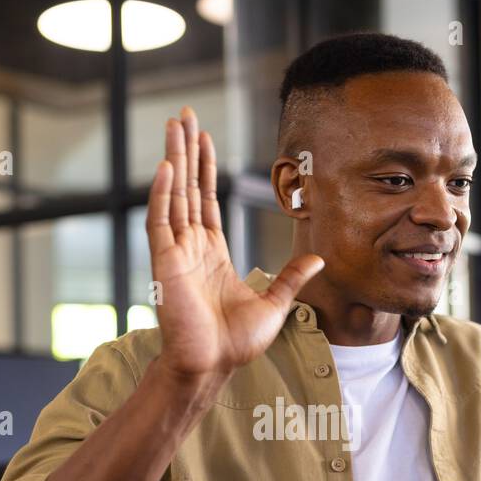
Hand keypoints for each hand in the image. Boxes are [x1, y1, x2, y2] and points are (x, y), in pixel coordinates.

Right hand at [146, 106, 323, 381]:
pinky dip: (162, 193)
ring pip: (173, 195)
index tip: (203, 138)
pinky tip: (166, 166)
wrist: (212, 366)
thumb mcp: (275, 304)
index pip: (206, 201)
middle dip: (185, 150)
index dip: (204, 169)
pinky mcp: (165, 263)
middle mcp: (191, 248)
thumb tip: (319, 257)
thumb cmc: (235, 343)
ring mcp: (176, 253)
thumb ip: (292, 277)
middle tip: (182, 114)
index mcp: (212, 255)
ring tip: (173, 125)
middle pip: (187, 187)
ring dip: (173, 159)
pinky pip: (161, 221)